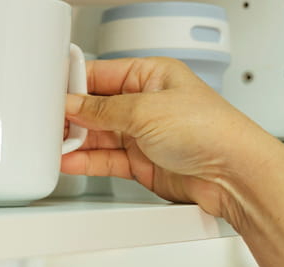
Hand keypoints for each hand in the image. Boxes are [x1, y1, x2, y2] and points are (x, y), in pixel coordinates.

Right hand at [62, 57, 279, 216]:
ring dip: (77, 141)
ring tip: (55, 145)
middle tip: (50, 123)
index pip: (102, 75)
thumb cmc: (210, 130)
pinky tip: (70, 160)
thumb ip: (103, 110)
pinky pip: (106, 159)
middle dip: (73, 116)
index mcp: (152, 75)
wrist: (234, 174)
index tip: (53, 94)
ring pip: (99, 135)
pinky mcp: (142, 163)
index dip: (76, 84)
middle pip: (96, 107)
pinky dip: (87, 161)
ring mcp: (144, 134)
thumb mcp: (145, 109)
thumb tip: (74, 106)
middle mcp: (147, 103)